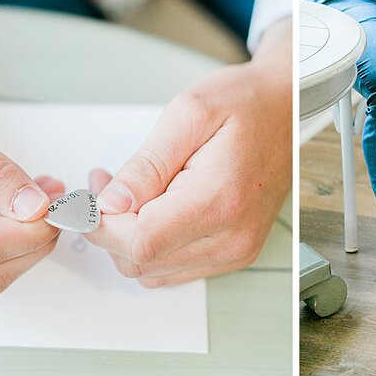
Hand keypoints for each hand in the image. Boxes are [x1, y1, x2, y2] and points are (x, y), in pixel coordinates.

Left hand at [86, 18, 291, 286]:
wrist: (287, 108)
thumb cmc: (246, 103)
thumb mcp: (188, 113)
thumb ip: (147, 164)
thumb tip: (110, 203)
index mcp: (220, 200)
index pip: (139, 241)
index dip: (102, 224)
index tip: (88, 197)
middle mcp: (232, 237)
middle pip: (141, 262)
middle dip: (110, 227)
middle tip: (104, 183)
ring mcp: (235, 250)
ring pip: (151, 272)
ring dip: (127, 238)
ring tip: (129, 191)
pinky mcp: (234, 253)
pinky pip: (173, 269)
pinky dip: (152, 244)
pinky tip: (151, 207)